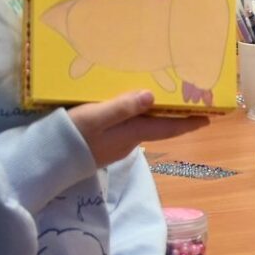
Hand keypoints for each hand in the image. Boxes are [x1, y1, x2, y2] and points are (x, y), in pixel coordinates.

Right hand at [68, 90, 208, 169]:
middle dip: (173, 113)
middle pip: (157, 125)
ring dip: (152, 112)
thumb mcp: (96, 117)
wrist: (43, 162)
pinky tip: (126, 102)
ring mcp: (114, 144)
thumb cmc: (70, 137)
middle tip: (187, 96)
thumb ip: (123, 107)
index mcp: (132, 133)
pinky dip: (132, 114)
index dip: (190, 122)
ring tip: (159, 92)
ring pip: (140, 125)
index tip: (211, 117)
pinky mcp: (100, 142)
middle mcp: (128, 141)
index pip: (168, 128)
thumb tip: (153, 97)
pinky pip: (124, 125)